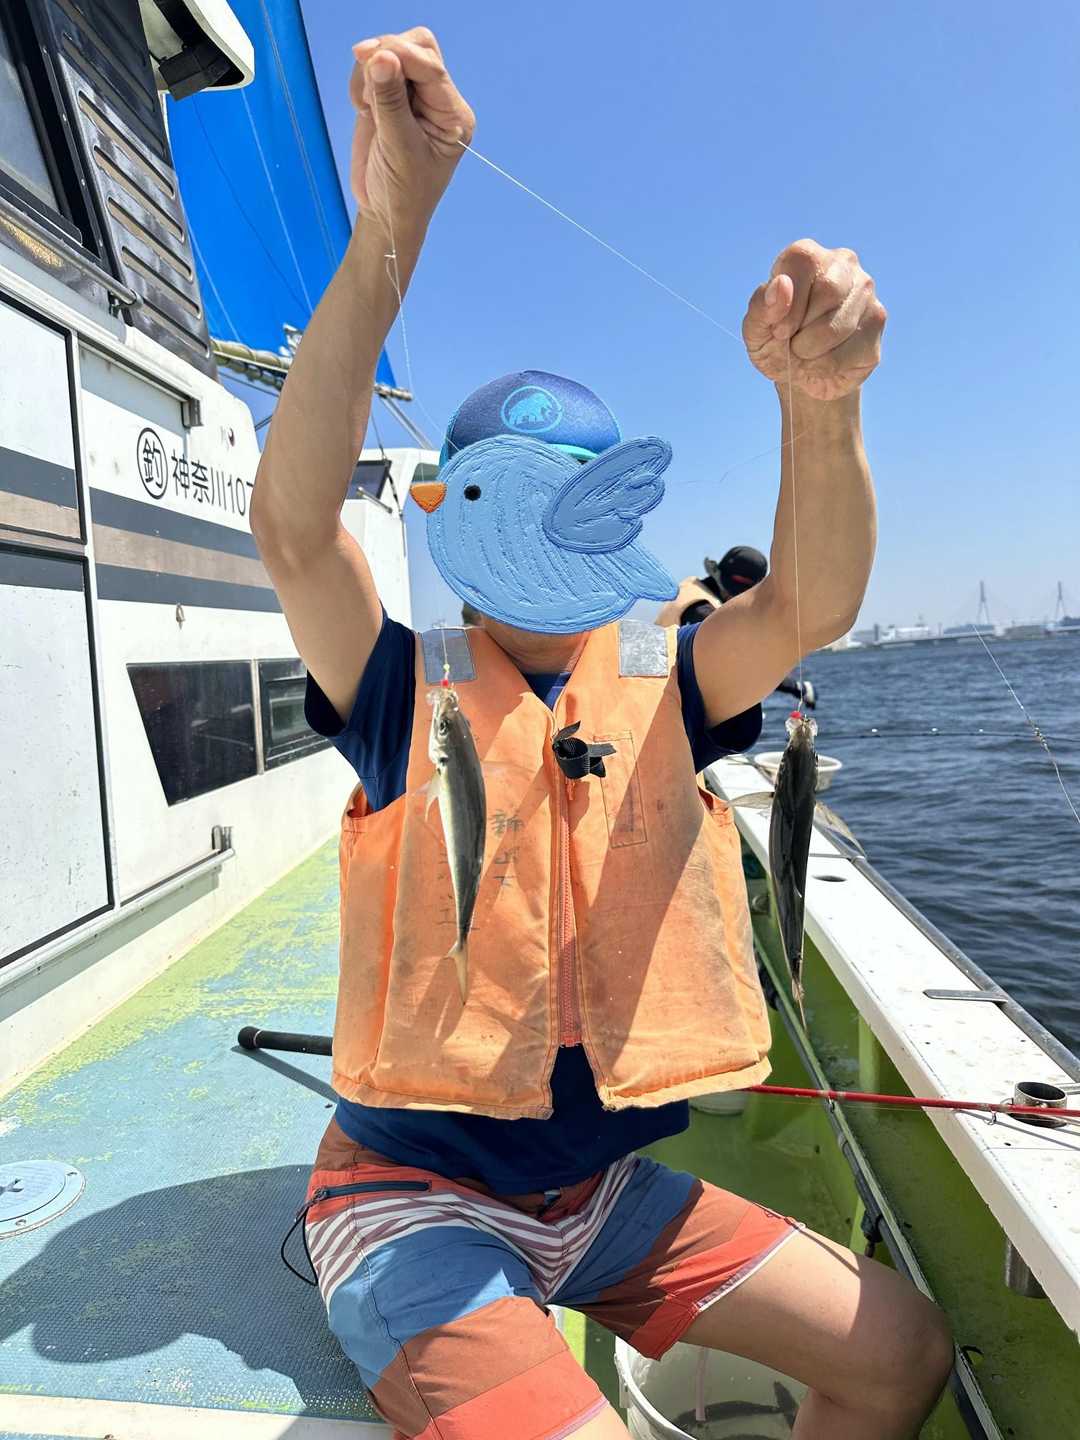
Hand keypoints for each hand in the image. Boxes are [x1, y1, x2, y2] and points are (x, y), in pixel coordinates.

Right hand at [349, 28, 474, 234]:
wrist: (384, 215)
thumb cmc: (401, 193)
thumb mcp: (398, 149)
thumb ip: (390, 102)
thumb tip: (382, 56)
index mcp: (452, 115)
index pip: (431, 67)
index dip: (401, 54)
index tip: (370, 56)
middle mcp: (437, 100)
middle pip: (416, 47)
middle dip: (388, 55)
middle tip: (366, 83)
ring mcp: (413, 96)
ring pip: (392, 52)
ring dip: (370, 71)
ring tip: (365, 109)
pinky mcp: (389, 97)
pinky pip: (374, 67)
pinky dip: (362, 80)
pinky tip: (363, 109)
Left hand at [742, 239, 885, 401]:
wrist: (802, 379)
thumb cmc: (777, 346)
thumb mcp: (756, 332)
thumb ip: (761, 307)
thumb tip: (781, 285)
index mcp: (808, 256)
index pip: (804, 262)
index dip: (789, 304)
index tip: (779, 331)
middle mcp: (843, 263)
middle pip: (828, 290)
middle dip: (802, 330)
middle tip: (793, 344)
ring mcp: (865, 290)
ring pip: (840, 323)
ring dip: (814, 351)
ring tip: (808, 352)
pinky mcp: (877, 319)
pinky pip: (855, 347)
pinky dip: (831, 364)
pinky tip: (827, 360)